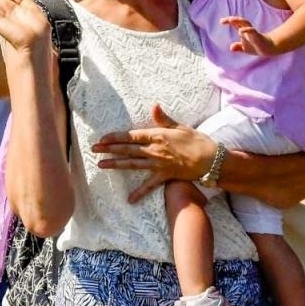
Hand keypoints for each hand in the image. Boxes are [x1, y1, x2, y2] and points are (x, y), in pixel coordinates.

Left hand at [93, 104, 210, 203]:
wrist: (210, 160)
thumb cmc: (197, 141)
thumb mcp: (180, 127)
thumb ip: (164, 119)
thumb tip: (154, 106)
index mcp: (157, 136)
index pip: (131, 135)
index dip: (115, 137)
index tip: (102, 138)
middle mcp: (154, 150)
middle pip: (127, 149)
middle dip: (109, 149)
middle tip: (94, 149)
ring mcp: (158, 164)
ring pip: (132, 164)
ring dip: (116, 165)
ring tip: (101, 165)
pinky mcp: (164, 176)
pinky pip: (149, 186)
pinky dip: (139, 193)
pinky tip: (129, 199)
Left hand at [224, 16, 278, 55]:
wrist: (269, 49)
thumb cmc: (256, 46)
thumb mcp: (245, 48)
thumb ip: (238, 47)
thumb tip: (231, 47)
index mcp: (244, 31)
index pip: (236, 23)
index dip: (229, 21)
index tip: (221, 21)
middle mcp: (248, 29)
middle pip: (240, 21)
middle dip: (232, 19)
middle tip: (222, 20)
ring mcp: (253, 32)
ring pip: (245, 23)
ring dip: (238, 21)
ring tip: (231, 20)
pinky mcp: (257, 36)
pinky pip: (252, 31)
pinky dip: (246, 30)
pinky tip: (240, 31)